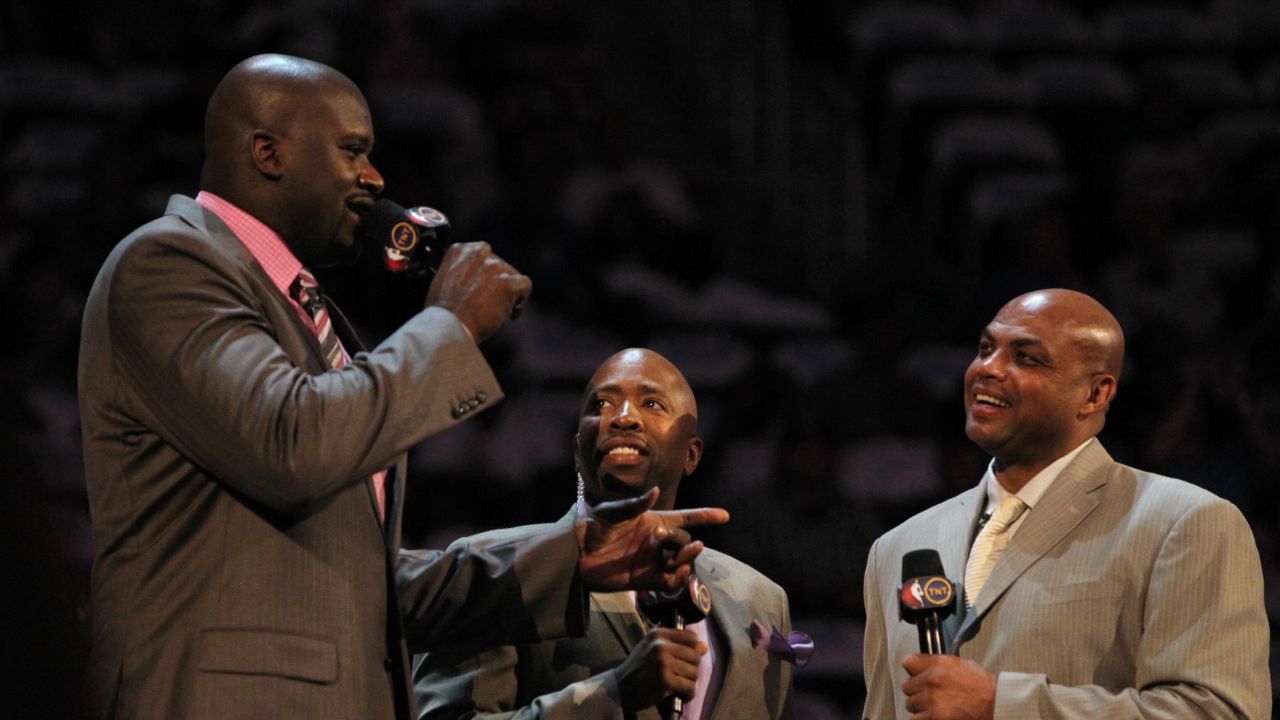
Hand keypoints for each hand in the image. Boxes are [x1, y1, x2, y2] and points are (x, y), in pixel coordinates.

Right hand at [425, 242, 530, 342]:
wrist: (447, 327)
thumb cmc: (443, 312)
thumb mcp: (444, 280)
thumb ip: (461, 271)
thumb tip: (475, 278)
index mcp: (460, 250)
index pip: (482, 254)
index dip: (485, 272)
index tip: (482, 287)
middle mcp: (479, 253)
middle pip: (498, 264)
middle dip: (497, 282)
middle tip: (491, 301)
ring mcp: (494, 267)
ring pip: (512, 275)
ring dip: (508, 291)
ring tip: (500, 310)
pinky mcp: (508, 283)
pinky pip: (525, 285)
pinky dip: (521, 299)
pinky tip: (512, 314)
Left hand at [574, 487, 729, 591]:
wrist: (574, 555)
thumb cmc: (590, 528)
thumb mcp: (610, 512)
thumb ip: (634, 505)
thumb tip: (657, 492)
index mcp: (651, 520)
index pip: (684, 517)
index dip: (704, 515)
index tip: (724, 515)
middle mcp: (656, 541)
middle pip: (683, 539)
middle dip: (681, 539)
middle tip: (659, 536)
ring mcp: (652, 561)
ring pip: (680, 561)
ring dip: (685, 557)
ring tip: (681, 553)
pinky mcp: (645, 580)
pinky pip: (669, 582)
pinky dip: (677, 578)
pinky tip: (676, 571)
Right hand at [614, 627, 705, 710]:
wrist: (621, 687)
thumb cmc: (638, 667)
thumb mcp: (652, 648)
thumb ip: (676, 645)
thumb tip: (704, 646)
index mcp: (658, 634)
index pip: (691, 637)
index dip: (694, 649)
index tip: (687, 659)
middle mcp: (661, 646)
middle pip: (695, 656)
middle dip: (692, 668)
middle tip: (681, 676)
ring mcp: (663, 663)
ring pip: (694, 672)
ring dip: (689, 682)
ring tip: (679, 685)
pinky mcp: (665, 681)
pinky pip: (690, 687)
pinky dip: (688, 694)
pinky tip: (680, 695)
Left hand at [902, 654, 995, 719]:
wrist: (996, 705)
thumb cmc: (983, 687)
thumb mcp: (960, 665)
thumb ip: (938, 665)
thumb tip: (922, 668)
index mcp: (939, 664)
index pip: (908, 662)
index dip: (913, 671)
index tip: (917, 675)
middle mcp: (932, 680)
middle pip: (907, 686)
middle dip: (918, 692)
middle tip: (932, 696)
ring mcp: (932, 700)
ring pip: (911, 704)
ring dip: (921, 708)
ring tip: (938, 708)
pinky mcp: (934, 717)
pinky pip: (916, 719)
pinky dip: (924, 719)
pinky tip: (937, 716)